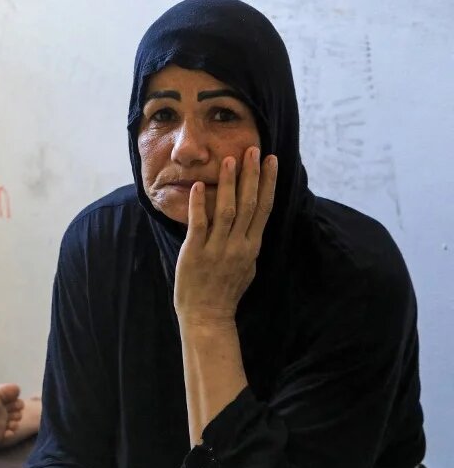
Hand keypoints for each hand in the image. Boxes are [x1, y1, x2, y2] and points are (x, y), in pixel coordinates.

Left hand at [173, 146, 276, 325]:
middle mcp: (238, 245)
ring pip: (226, 210)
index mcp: (252, 246)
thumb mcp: (247, 268)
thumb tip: (255, 226)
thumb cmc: (226, 293)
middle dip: (252, 175)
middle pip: (249, 204)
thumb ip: (249, 244)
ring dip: (228, 184)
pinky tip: (197, 186)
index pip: (264, 208)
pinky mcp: (195, 253)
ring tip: (230, 160)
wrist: (207, 317)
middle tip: (254, 149)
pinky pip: (199, 224)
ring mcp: (217, 249)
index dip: (268, 182)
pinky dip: (198, 204)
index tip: (272, 160)